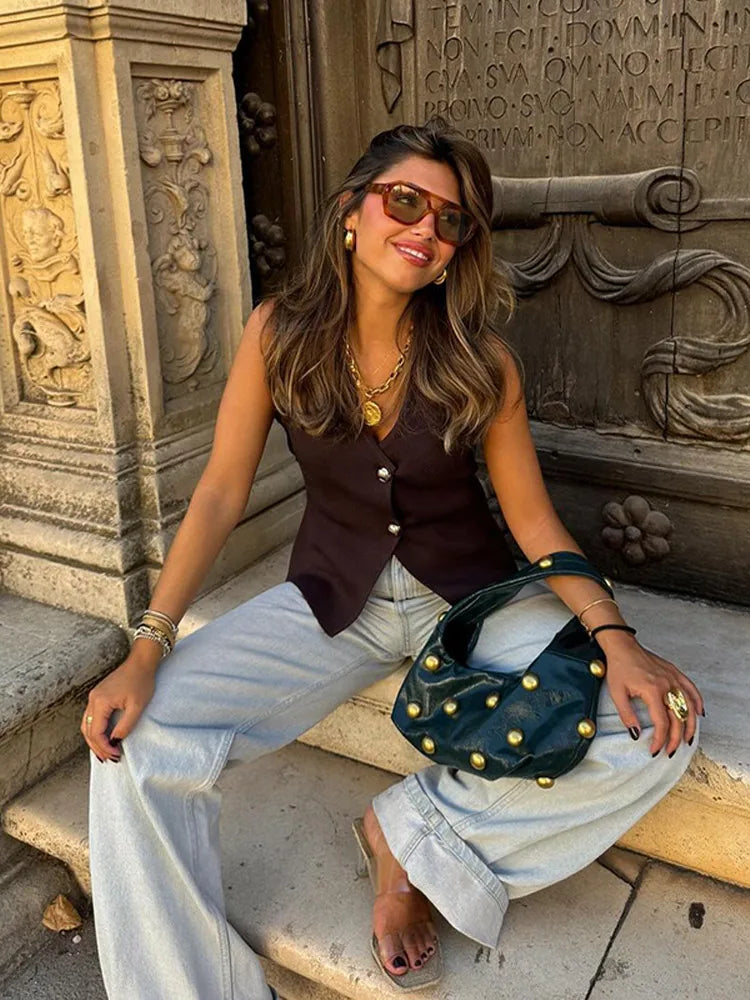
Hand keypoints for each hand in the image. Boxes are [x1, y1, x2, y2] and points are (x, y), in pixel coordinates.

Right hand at [80, 653, 157, 761]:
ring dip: (94, 740)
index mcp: (100, 702)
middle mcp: (93, 700)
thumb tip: (115, 741)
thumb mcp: (137, 706)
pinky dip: (95, 730)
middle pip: (88, 730)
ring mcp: (93, 697)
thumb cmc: (141, 681)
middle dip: (97, 747)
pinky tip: (103, 738)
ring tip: (104, 753)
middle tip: (109, 759)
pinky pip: (91, 718)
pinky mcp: (98, 696)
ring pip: (87, 725)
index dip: (104, 747)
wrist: (140, 662)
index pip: (96, 732)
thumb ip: (125, 726)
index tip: (116, 755)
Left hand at [598, 633, 703, 755]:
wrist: (622, 646)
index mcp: (652, 690)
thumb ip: (627, 715)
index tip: (654, 749)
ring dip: (691, 725)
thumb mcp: (617, 693)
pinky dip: (697, 702)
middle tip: (671, 751)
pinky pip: (691, 689)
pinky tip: (699, 713)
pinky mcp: (675, 673)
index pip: (662, 722)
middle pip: (678, 718)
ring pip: (689, 706)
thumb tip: (635, 735)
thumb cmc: (619, 668)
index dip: (660, 739)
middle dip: (675, 738)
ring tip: (688, 739)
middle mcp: (667, 685)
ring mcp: (673, 678)